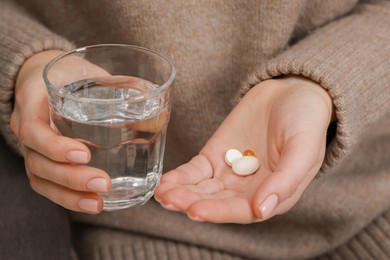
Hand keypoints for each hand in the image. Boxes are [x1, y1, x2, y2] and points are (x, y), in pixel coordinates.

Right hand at [10, 50, 110, 213]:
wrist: (49, 79)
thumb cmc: (70, 74)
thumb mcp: (87, 70)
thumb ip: (115, 82)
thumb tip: (149, 92)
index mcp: (33, 101)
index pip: (34, 130)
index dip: (56, 146)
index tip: (85, 154)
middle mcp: (28, 128)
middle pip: (38, 163)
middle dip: (71, 178)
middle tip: (103, 183)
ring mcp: (32, 148)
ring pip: (42, 180)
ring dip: (70, 196)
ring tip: (98, 204)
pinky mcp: (44, 160)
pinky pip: (49, 184)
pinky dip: (69, 197)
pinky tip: (92, 202)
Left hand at [155, 76, 333, 222]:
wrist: (292, 91)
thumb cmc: (306, 121)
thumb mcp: (304, 149)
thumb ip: (286, 180)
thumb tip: (263, 209)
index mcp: (274, 194)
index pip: (243, 210)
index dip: (219, 212)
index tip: (196, 210)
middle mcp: (249, 189)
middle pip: (217, 202)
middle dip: (193, 202)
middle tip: (171, 200)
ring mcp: (230, 172)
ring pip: (203, 189)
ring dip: (182, 192)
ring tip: (162, 193)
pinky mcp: (216, 155)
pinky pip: (196, 170)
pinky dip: (181, 177)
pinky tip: (165, 182)